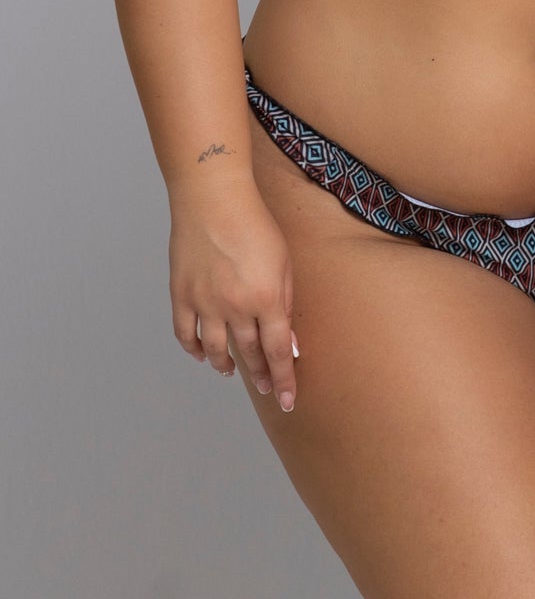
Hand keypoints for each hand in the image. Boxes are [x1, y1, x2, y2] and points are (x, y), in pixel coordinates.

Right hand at [169, 176, 299, 411]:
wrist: (213, 198)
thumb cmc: (255, 224)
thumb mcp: (285, 262)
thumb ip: (286, 303)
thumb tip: (289, 342)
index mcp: (266, 298)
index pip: (277, 352)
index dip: (284, 379)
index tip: (288, 401)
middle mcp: (235, 307)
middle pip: (249, 353)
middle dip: (261, 375)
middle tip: (267, 389)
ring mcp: (204, 302)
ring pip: (214, 349)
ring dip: (226, 365)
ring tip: (233, 372)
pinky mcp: (181, 294)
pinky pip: (185, 333)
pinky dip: (193, 349)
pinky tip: (202, 355)